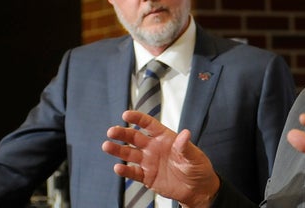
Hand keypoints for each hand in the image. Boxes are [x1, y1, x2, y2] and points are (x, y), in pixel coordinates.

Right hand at [102, 110, 218, 207]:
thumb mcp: (194, 156)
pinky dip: (125, 171)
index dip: (138, 119)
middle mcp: (154, 148)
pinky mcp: (147, 177)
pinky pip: (133, 173)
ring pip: (129, 154)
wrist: (197, 189)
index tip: (126, 115)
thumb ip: (185, 146)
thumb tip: (185, 134)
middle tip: (112, 131)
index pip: (149, 125)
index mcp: (165, 138)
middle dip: (122, 133)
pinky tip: (118, 168)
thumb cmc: (198, 168)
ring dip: (118, 150)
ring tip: (107, 146)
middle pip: (134, 138)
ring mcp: (149, 162)